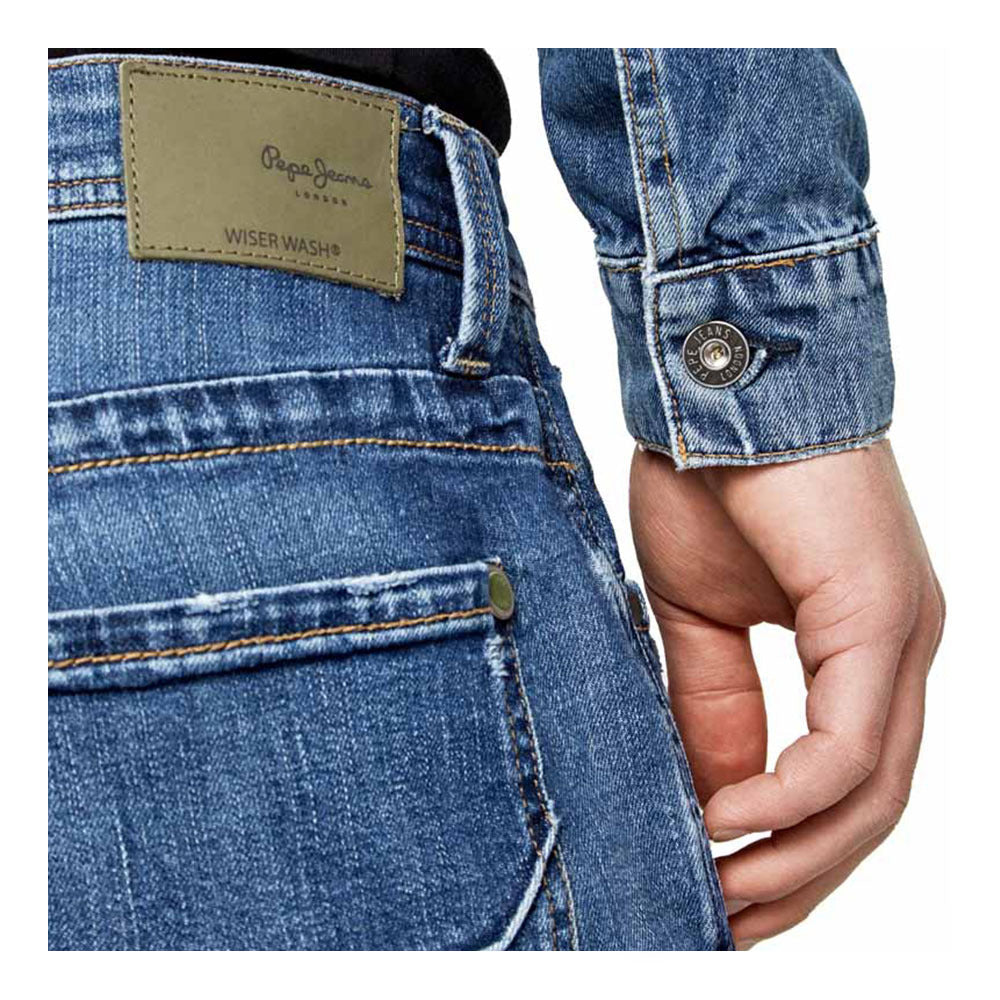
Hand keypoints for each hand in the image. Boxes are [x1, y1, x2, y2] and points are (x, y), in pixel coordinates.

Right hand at [630, 440, 943, 948]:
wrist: (713, 382)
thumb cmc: (709, 482)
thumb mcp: (697, 621)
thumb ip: (712, 708)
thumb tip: (710, 800)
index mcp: (863, 651)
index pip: (846, 784)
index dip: (788, 852)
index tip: (722, 895)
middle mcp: (901, 652)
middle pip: (870, 809)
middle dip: (797, 879)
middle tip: (726, 924)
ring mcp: (903, 634)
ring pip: (873, 793)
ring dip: (794, 855)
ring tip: (721, 892)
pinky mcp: (883, 614)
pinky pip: (852, 742)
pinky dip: (793, 796)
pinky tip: (730, 823)